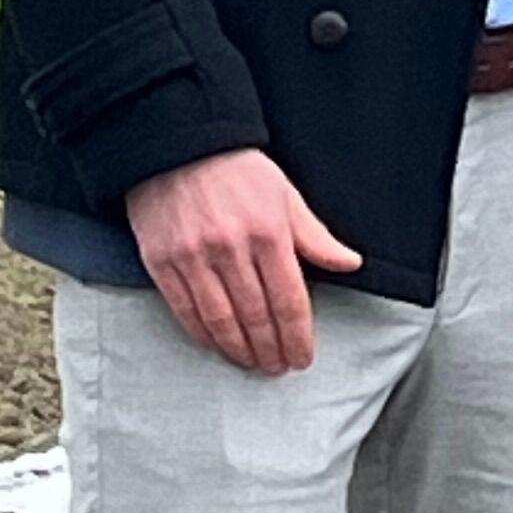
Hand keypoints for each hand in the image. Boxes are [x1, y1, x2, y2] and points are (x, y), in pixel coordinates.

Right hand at [125, 150, 361, 374]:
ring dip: (240, 350)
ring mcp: (193, 257)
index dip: (297, 336)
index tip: (302, 357)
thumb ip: (316, 236)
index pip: (289, 301)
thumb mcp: (285, 196)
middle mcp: (231, 249)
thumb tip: (351, 263)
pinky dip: (204, 335)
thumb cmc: (237, 170)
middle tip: (278, 368)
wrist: (177, 145)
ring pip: (221, 320)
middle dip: (271, 349)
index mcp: (269, 233)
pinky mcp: (161, 261)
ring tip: (253, 363)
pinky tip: (217, 345)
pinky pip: (185, 310)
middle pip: (257, 317)